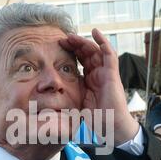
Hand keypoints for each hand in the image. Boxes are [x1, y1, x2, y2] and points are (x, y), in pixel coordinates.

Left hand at [59, 28, 138, 144]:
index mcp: (90, 80)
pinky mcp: (112, 73)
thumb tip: (48, 98)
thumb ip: (68, 97)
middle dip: (75, 45)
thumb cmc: (97, 119)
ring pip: (96, 51)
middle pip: (86, 53)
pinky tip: (95, 32)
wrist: (110, 127)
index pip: (80, 61)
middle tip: (62, 40)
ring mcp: (106, 73)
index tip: (57, 48)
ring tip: (72, 36)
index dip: (70, 53)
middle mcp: (98, 74)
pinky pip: (109, 54)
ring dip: (84, 42)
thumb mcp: (77, 105)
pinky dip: (103, 42)